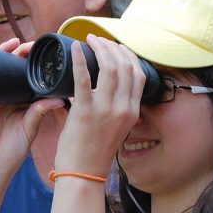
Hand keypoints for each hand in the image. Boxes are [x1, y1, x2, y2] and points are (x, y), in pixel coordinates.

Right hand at [0, 39, 64, 180]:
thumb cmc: (12, 151)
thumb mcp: (29, 128)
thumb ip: (40, 113)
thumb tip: (60, 98)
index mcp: (24, 102)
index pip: (33, 78)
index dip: (40, 65)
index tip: (51, 55)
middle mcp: (10, 95)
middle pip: (17, 68)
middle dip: (24, 54)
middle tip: (33, 46)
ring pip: (0, 68)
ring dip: (7, 53)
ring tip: (17, 45)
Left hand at [53, 34, 144, 175]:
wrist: (83, 173)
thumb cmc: (95, 151)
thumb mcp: (117, 128)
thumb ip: (117, 108)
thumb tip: (105, 88)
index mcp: (132, 112)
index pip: (138, 74)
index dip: (128, 55)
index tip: (116, 47)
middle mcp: (123, 108)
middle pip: (125, 66)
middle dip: (112, 47)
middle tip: (99, 40)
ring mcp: (105, 109)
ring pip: (109, 68)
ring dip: (99, 49)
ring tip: (89, 40)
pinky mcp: (85, 111)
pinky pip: (83, 78)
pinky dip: (78, 60)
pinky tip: (74, 48)